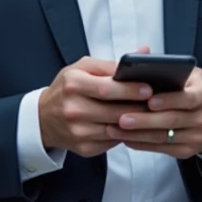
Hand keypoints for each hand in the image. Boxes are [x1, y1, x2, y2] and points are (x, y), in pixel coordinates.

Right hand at [38, 47, 154, 157]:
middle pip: (114, 111)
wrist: (43, 117)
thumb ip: (113, 63)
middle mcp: (73, 109)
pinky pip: (113, 143)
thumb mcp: (83, 67)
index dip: (130, 89)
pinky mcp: (84, 148)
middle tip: (157, 103)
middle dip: (139, 108)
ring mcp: (78, 131)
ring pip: (116, 130)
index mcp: (73, 84)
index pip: (106, 88)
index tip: (148, 88)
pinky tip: (135, 127)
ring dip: (136, 124)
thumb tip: (144, 53)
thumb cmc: (67, 88)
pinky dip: (126, 135)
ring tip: (150, 115)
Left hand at [106, 67, 201, 159]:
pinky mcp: (187, 151)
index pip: (187, 98)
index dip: (168, 100)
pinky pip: (161, 149)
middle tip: (121, 118)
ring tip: (115, 129)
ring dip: (137, 134)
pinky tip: (125, 139)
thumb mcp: (188, 77)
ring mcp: (196, 137)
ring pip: (163, 137)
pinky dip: (141, 144)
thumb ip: (168, 68)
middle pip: (172, 120)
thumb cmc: (190, 92)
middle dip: (145, 120)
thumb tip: (143, 54)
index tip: (148, 101)